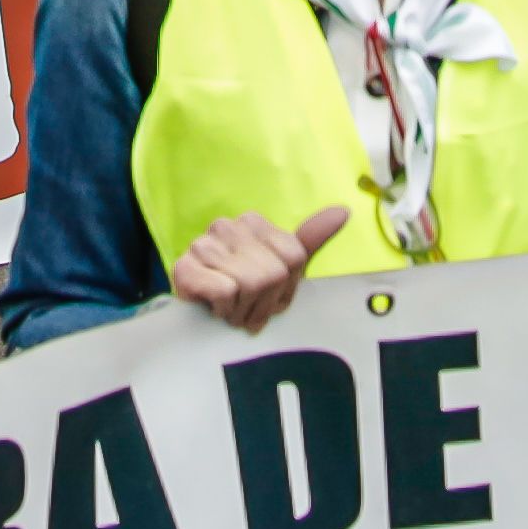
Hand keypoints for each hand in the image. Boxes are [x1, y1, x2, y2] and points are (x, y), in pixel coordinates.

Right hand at [171, 205, 352, 332]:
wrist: (195, 317)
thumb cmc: (241, 293)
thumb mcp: (281, 269)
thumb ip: (309, 240)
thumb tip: (343, 211)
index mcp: (253, 222)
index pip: (293, 259)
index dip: (285, 290)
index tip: (267, 296)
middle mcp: (227, 226)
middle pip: (273, 274)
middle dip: (263, 304)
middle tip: (246, 308)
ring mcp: (203, 244)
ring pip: (250, 283)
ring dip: (242, 310)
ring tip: (230, 308)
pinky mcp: (184, 268)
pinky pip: (225, 292)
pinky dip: (223, 309)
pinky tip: (213, 307)